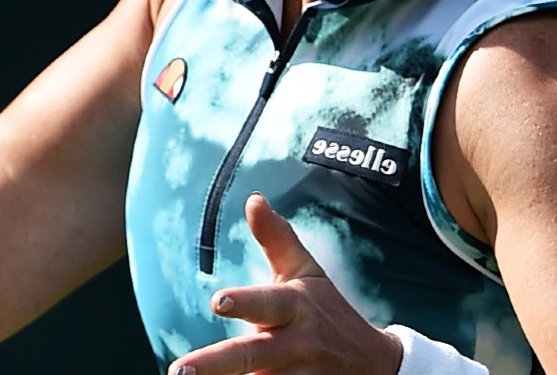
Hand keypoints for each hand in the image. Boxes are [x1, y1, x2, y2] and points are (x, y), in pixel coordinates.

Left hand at [170, 194, 401, 374]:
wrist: (377, 365)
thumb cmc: (329, 311)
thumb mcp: (308, 273)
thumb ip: (277, 239)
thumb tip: (253, 198)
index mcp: (295, 307)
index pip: (267, 304)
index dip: (243, 303)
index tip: (216, 301)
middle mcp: (297, 344)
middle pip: (252, 356)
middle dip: (216, 365)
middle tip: (179, 370)